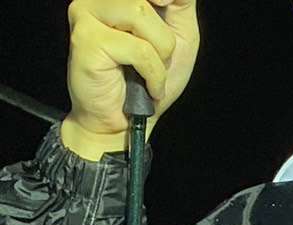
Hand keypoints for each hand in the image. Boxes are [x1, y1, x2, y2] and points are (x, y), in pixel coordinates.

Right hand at [61, 0, 199, 160]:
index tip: (168, 9)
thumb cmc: (149, 79)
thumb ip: (180, 4)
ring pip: (141, 14)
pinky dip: (153, 73)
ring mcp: (86, 13)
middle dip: (166, 34)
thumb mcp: (178, 35)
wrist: (129, 119)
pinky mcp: (86, 38)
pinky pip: (138, 48)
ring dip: (160, 53)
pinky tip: (146, 85)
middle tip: (159, 56)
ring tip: (150, 71)